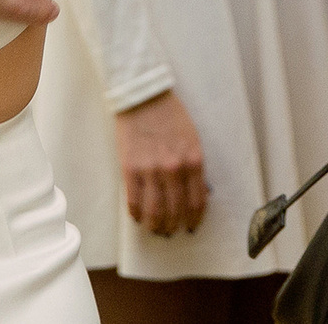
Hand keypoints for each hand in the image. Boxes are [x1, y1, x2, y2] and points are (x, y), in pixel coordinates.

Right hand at [115, 91, 207, 235]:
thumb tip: (196, 194)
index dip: (194, 219)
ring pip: (155, 211)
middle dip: (174, 226)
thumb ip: (195, 167)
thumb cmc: (170, 115)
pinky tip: (138, 218)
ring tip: (155, 229)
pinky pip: (134, 201)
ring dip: (156, 225)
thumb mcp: (192, 139)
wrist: (143, 97)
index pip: (197, 201)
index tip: (190, 226)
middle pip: (176, 210)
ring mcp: (151, 170)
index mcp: (193, 161)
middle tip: (171, 231)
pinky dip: (137, 215)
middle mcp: (174, 169)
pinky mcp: (130, 169)